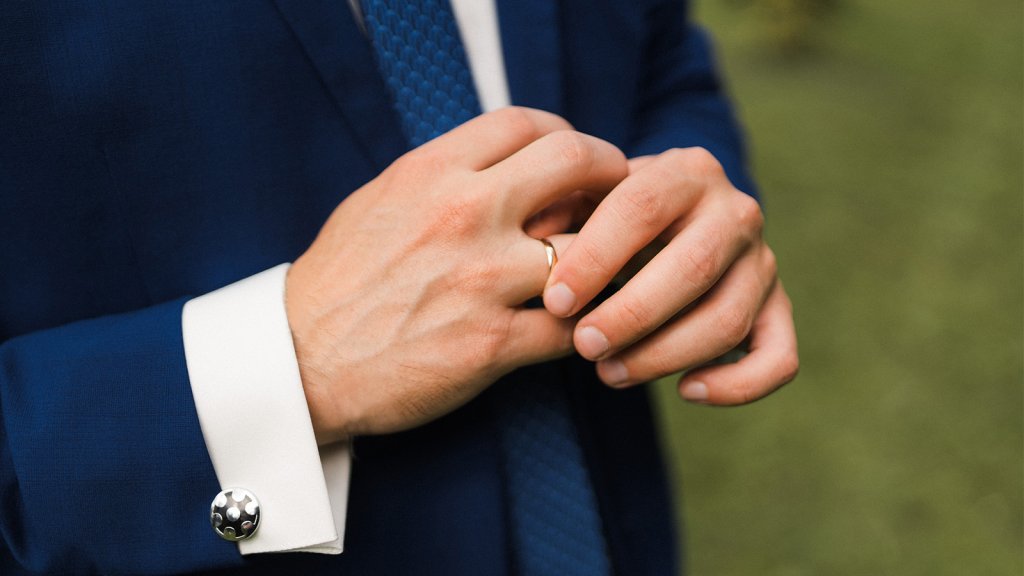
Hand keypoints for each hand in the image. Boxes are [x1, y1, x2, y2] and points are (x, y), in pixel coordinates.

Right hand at [285, 108, 627, 442]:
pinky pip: (572, 327)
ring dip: (610, 259)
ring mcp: (480, 279)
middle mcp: (462, 214)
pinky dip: (587, 327)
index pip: (526, 123)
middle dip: (611, 175)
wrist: (300, 361)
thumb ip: (448, 175)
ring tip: (608, 273)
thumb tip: (513, 166)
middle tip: (618, 204)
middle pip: (576, 161)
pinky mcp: (491, 344)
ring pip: (590, 248)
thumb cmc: (342, 279)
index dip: (567, 137)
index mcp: (431, 173)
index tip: (578, 164)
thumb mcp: (383, 201)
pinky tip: (581, 328)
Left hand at [542, 148, 797, 403]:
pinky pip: (778, 359)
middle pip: (692, 268)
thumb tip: (531, 245)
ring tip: (609, 373)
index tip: (555, 301)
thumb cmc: (607, 219)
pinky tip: (686, 391)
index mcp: (687, 171)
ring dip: (664, 355)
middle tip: (584, 345)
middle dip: (632, 315)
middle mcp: (737, 211)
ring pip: (727, 320)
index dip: (596, 258)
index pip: (642, 208)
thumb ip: (557, 216)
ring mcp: (763, 263)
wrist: (664, 225)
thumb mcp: (581, 203)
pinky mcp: (777, 311)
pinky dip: (737, 385)